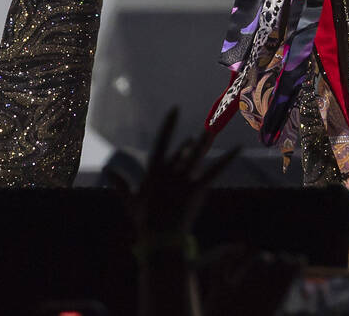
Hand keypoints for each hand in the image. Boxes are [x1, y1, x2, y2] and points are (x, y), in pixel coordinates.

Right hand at [109, 107, 236, 245]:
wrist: (159, 238)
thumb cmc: (144, 220)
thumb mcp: (131, 201)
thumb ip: (121, 185)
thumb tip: (108, 171)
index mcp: (154, 172)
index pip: (162, 142)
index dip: (169, 125)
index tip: (175, 109)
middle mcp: (170, 171)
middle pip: (184, 151)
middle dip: (194, 142)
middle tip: (204, 129)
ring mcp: (183, 179)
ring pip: (197, 156)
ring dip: (206, 142)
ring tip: (215, 128)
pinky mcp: (197, 188)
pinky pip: (215, 170)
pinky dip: (228, 158)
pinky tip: (239, 148)